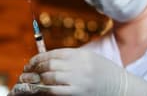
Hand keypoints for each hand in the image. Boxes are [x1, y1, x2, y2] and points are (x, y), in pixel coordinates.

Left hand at [9, 48, 146, 95]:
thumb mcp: (88, 58)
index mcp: (81, 55)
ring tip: (29, 81)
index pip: (53, 54)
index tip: (30, 63)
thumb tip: (47, 61)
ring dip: (37, 79)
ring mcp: (79, 80)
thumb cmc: (102, 71)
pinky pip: (55, 91)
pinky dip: (44, 89)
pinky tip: (38, 89)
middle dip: (35, 69)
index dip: (38, 58)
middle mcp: (79, 66)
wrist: (120, 86)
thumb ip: (70, 58)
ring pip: (50, 78)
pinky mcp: (78, 93)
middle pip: (50, 65)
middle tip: (26, 73)